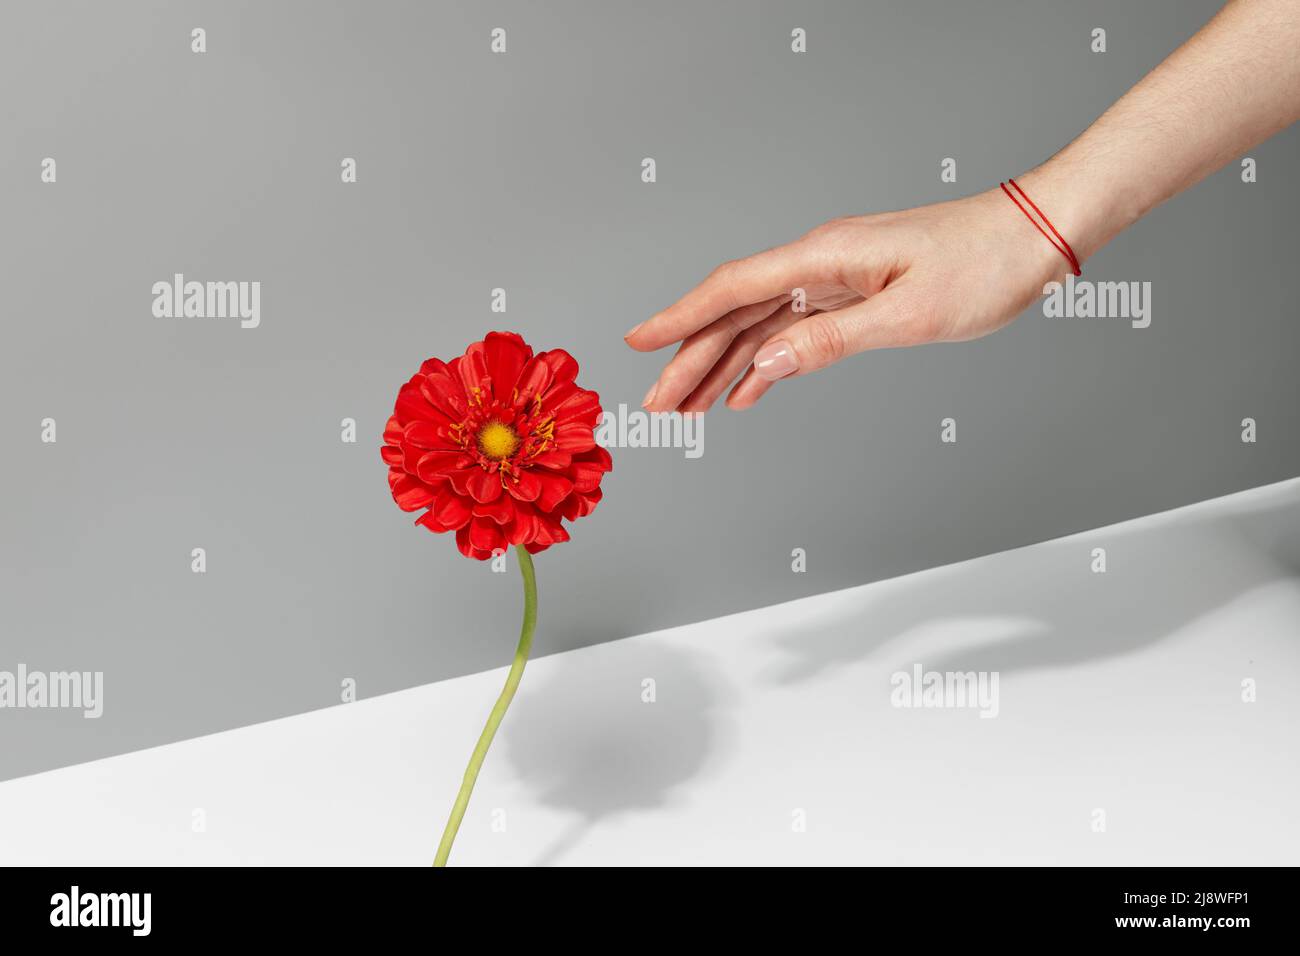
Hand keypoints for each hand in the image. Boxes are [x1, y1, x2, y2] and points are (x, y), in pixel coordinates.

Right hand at [626, 187, 1069, 411]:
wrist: (1036, 235)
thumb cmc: (985, 265)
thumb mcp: (910, 313)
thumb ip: (830, 341)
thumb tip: (763, 366)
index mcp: (826, 257)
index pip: (733, 288)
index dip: (681, 317)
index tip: (638, 342)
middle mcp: (821, 262)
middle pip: (736, 312)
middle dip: (691, 358)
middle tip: (658, 406)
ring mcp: (835, 277)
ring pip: (760, 324)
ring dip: (721, 364)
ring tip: (688, 407)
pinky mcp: (854, 292)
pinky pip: (793, 329)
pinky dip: (764, 362)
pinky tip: (745, 390)